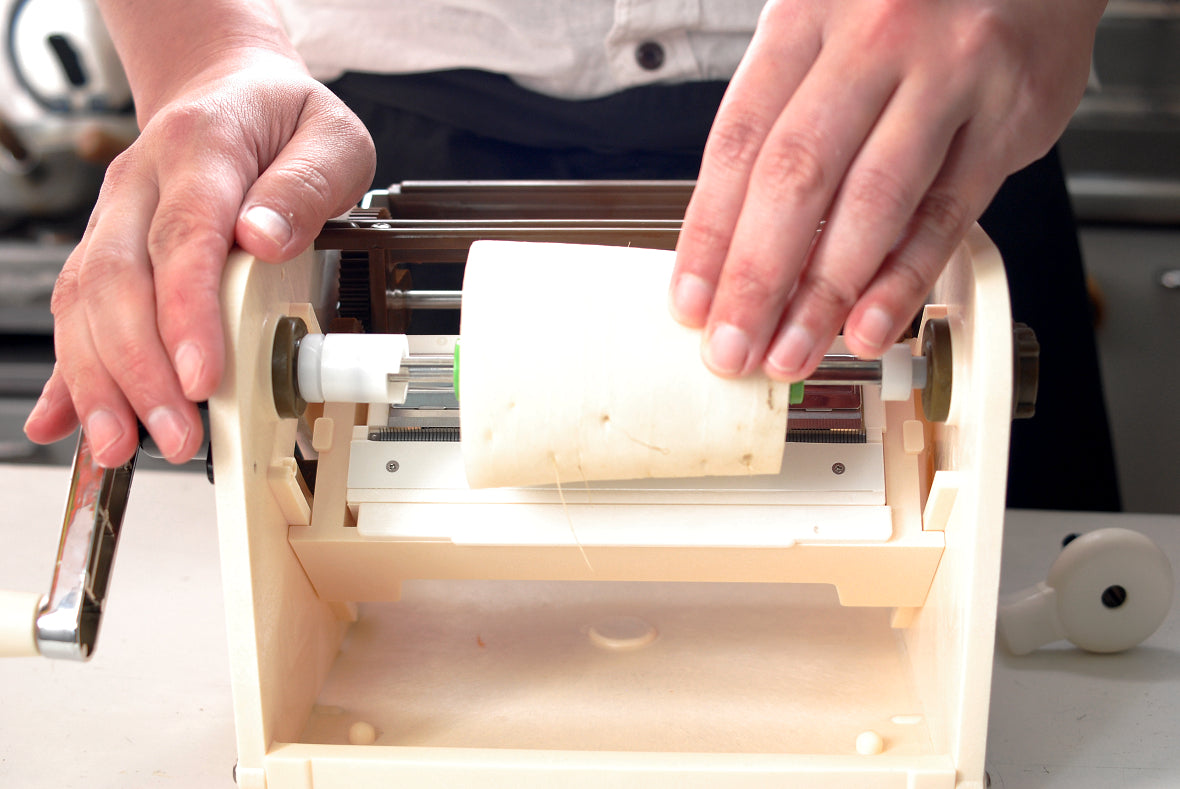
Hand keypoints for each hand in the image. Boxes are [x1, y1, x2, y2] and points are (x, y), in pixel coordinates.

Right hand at [24, 50, 374, 466]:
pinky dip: (68, 373)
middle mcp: (140, 183)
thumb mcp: (332, 138)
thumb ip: (307, 185)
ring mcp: (114, 217)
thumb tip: (267, 239)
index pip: (185, 236)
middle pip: (118, 280)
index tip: (198, 376)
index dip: (186, 312)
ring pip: (84, 302)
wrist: (231, 89)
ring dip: (100, 381)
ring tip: (122, 444)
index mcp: (201, 149)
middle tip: (176, 433)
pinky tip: (61, 423)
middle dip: (139, 369)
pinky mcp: (107, 249)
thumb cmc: (286, 121)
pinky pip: (75, 312)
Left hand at [670, 0, 1103, 378]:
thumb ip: (785, 119)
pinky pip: (948, 211)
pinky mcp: (1009, 112)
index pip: (739, 142)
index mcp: (806, 17)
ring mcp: (947, 72)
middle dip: (757, 279)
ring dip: (824, 294)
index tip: (692, 302)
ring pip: (873, 201)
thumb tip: (735, 242)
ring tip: (792, 350)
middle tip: (733, 347)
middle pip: (797, 176)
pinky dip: (904, 278)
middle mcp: (872, 38)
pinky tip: (869, 324)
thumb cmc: (912, 0)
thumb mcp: (827, 27)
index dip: (709, 234)